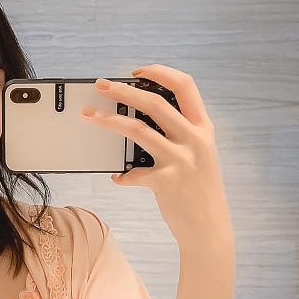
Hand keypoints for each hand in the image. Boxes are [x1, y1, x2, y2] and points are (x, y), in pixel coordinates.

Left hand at [81, 64, 232, 251]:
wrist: (209, 226)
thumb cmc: (199, 190)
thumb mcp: (199, 155)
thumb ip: (179, 135)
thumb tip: (142, 120)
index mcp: (203, 127)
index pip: (185, 85)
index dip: (160, 73)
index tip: (137, 72)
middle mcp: (194, 139)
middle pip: (154, 102)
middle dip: (123, 91)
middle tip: (101, 85)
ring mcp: (180, 159)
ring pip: (137, 130)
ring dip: (108, 121)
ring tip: (89, 116)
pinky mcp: (165, 182)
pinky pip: (133, 174)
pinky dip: (122, 176)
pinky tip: (117, 178)